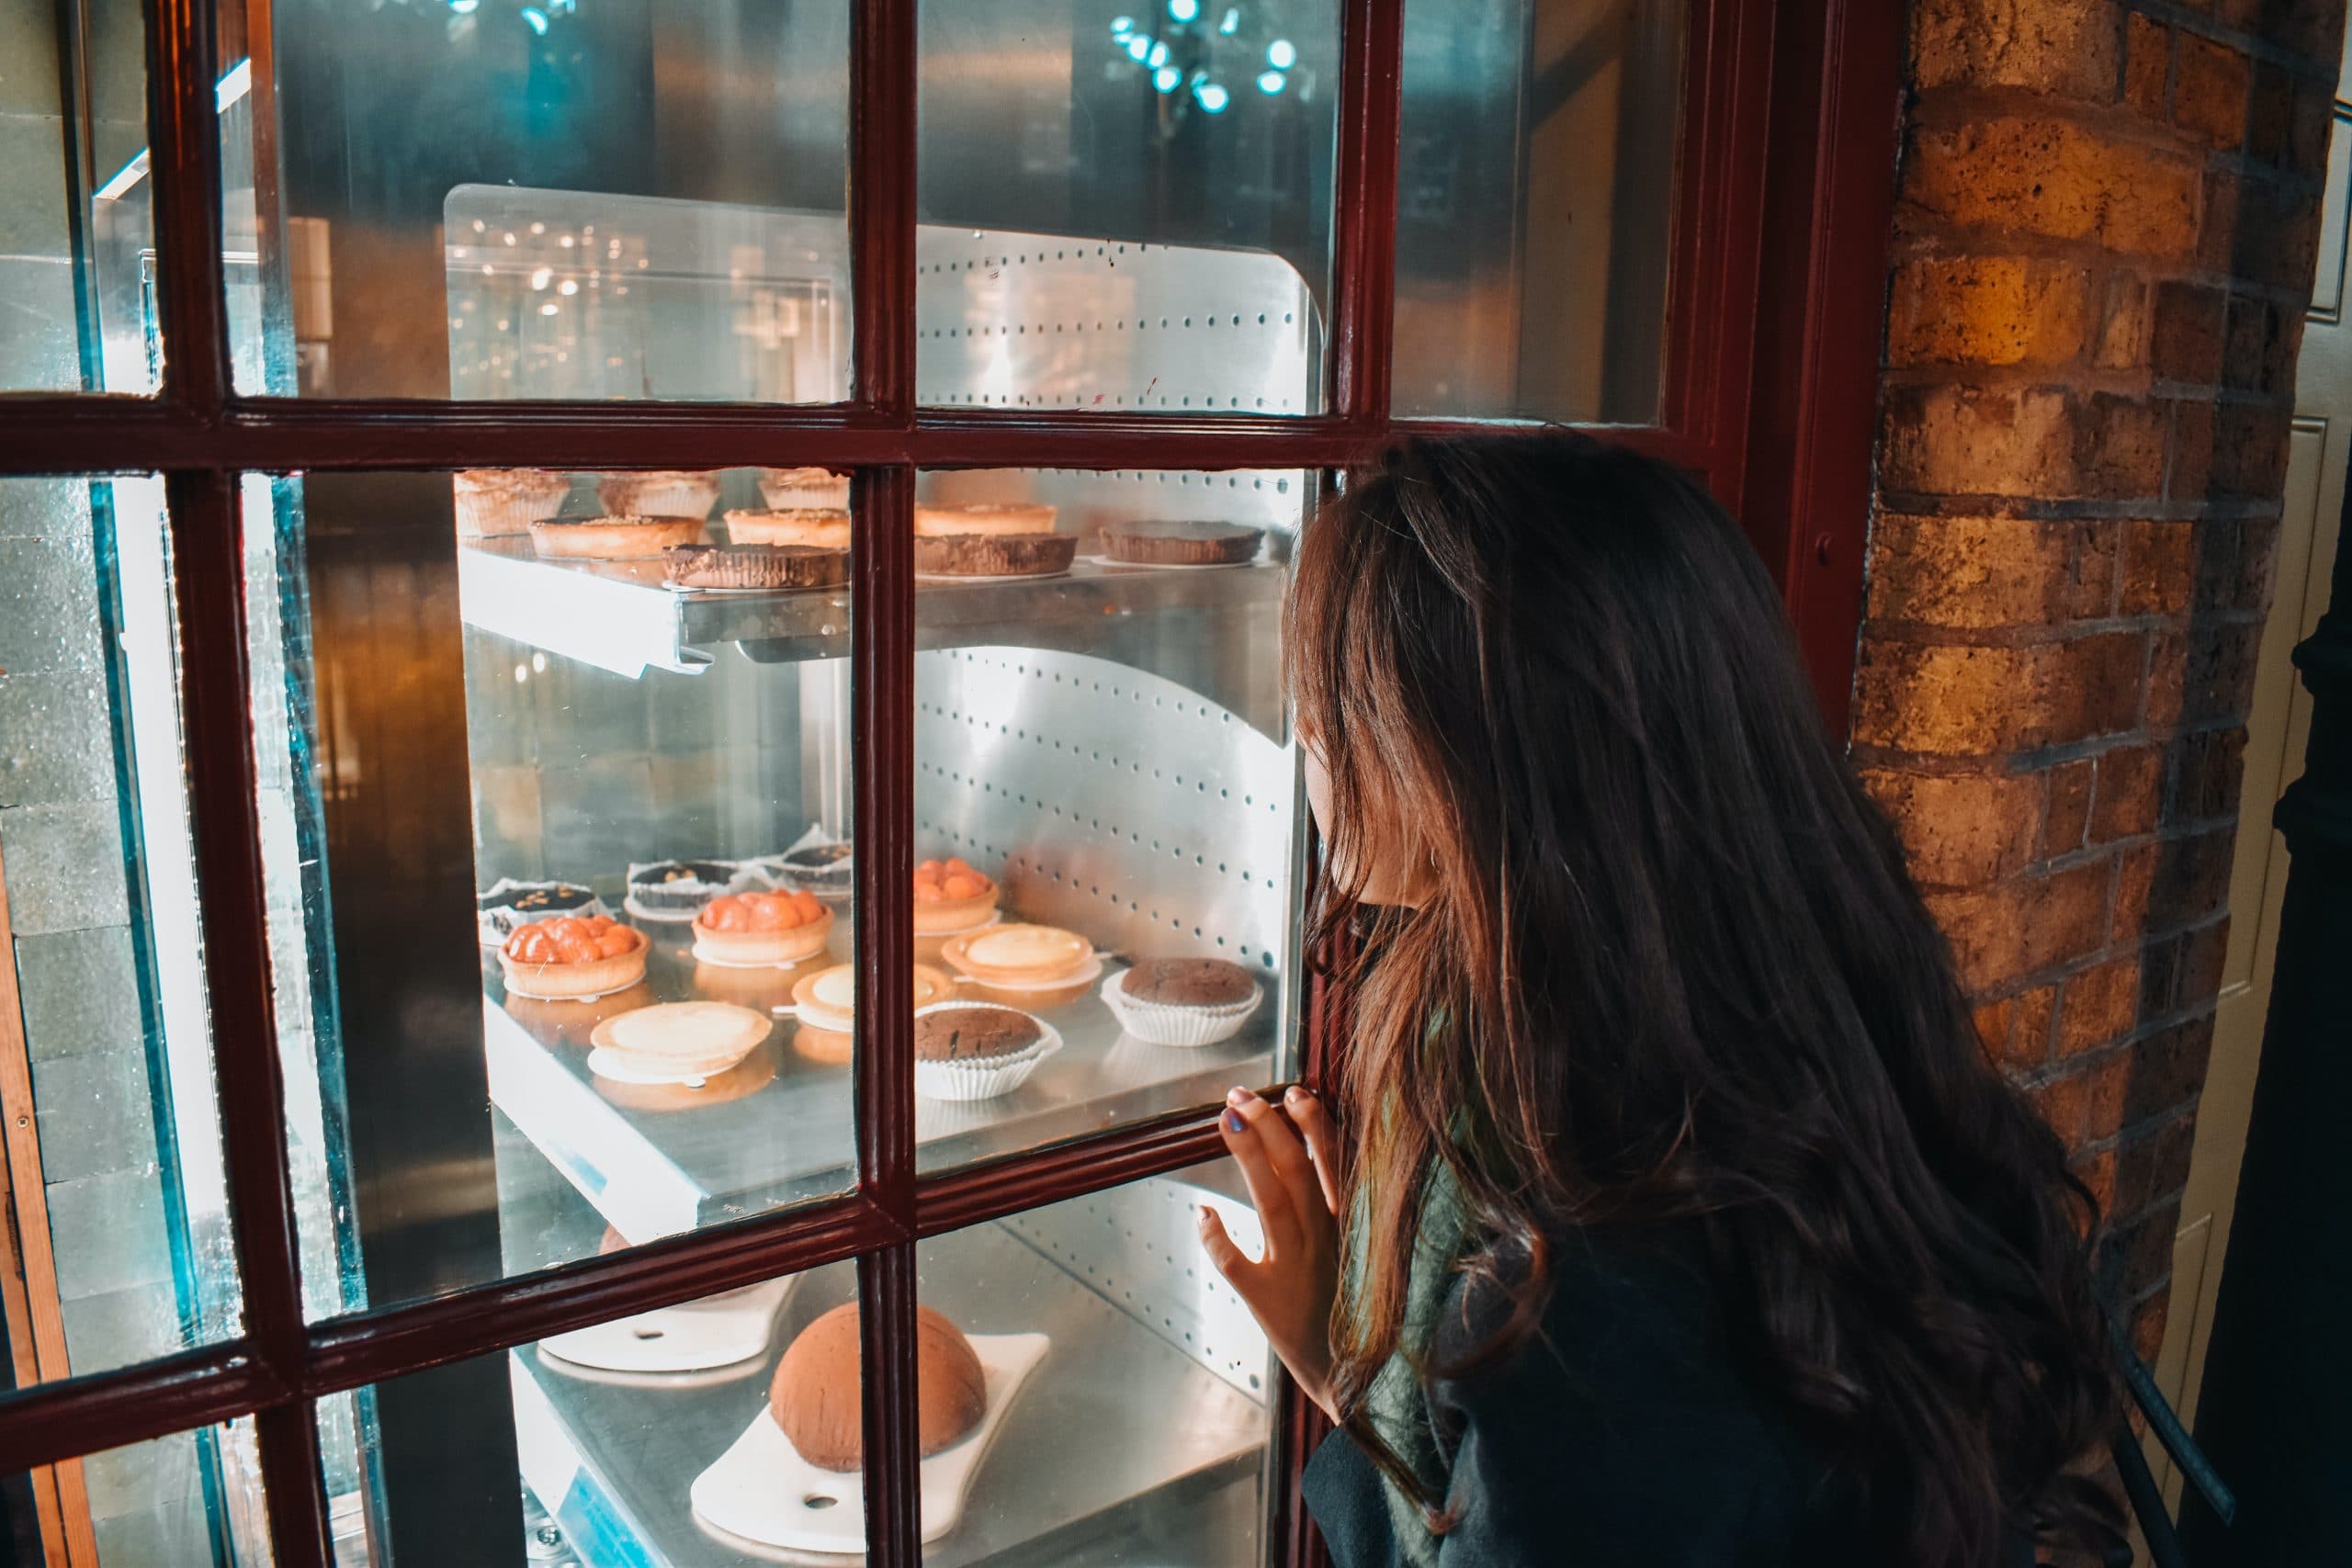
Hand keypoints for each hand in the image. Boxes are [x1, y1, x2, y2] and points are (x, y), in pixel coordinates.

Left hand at [1199, 1084, 1343, 1420]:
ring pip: (1271, 1201)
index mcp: (1354, 1230)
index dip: (1315, 1124)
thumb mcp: (1370, 1260)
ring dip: (1249, 1156)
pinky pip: (1236, 1264)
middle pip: (1298, 1169)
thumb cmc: (1360, 1316)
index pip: (1337, 1164)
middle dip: (1271, 1126)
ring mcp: (1298, 1270)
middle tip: (1242, 1095)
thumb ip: (1353, 1215)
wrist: (1364, 1388)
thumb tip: (1331, 1163)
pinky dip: (1216, 1237)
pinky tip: (1201, 1212)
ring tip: (1228, 1119)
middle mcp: (1328, 1241)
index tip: (1296, 1091)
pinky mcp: (1268, 1302)